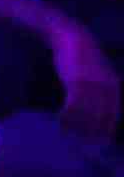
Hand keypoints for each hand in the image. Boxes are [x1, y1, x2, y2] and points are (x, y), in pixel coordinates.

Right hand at [47, 19, 120, 142]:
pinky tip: (61, 119)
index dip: (106, 129)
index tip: (99, 141)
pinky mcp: (76, 81)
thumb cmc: (80, 55)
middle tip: (81, 141)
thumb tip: (95, 109)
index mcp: (114, 86)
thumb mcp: (96, 73)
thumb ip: (100, 89)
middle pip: (101, 116)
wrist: (68, 35)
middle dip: (92, 131)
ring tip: (67, 131)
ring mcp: (91, 84)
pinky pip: (74, 105)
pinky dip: (67, 115)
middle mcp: (106, 87)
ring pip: (87, 113)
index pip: (113, 114)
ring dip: (76, 125)